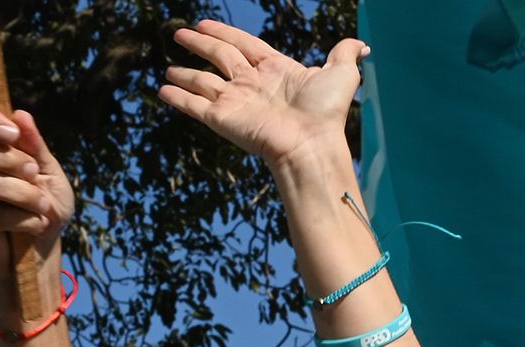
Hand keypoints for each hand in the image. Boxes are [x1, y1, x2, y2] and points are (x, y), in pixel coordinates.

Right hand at [0, 105, 72, 289]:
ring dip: (24, 194)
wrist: (42, 249)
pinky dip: (24, 219)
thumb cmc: (45, 206)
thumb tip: (20, 114)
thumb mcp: (49, 174)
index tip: (13, 133)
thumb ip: (35, 147)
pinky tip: (35, 225)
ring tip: (43, 206)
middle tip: (34, 174)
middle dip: (13, 160)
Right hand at [158, 20, 364, 169]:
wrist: (311, 144)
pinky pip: (194, 104)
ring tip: (168, 68)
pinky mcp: (221, 118)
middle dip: (199, 44)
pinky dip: (177, 97)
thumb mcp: (341, 74)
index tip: (204, 23)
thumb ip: (344, 54)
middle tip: (179, 33)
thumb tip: (362, 44)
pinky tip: (162, 90)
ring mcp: (235, 101)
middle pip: (219, 56)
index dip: (224, 33)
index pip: (243, 45)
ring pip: (202, 81)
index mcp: (274, 70)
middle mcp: (252, 84)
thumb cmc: (326, 112)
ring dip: (184, 74)